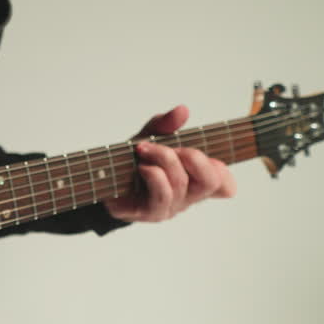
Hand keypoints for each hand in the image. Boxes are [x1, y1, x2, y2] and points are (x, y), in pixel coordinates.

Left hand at [104, 105, 236, 221]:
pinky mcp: (149, 213)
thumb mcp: (148, 136)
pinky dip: (153, 174)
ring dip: (163, 158)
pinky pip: (162, 195)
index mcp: (193, 181)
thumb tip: (182, 110)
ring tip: (144, 149)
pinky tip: (141, 166)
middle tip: (173, 147)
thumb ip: (165, 124)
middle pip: (211, 181)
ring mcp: (169, 207)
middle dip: (194, 156)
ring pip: (181, 182)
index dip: (223, 171)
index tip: (202, 154)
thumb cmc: (130, 159)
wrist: (99, 179)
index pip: (225, 186)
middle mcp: (186, 197)